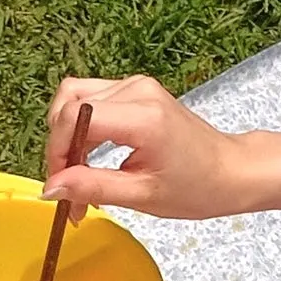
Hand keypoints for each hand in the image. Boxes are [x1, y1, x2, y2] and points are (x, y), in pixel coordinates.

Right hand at [43, 74, 268, 219]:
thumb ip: (92, 187)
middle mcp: (138, 90)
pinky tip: (90, 157)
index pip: (76, 117)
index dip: (58, 151)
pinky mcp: (137, 89)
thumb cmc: (198, 186)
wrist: (230, 171)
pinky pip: (93, 99)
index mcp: (143, 116)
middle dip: (61, 147)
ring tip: (77, 173)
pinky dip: (83, 128)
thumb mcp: (141, 195)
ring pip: (76, 98)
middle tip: (67, 186)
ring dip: (68, 136)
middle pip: (70, 104)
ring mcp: (137, 85)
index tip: (58, 184)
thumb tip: (51, 188)